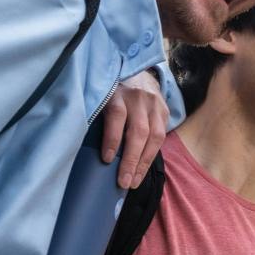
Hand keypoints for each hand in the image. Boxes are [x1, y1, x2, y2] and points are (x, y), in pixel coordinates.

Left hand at [101, 70, 168, 188]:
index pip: (117, 116)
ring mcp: (154, 104)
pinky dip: (152, 154)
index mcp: (117, 93)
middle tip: (124, 182)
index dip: (112, 139)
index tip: (107, 159)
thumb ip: (98, 116)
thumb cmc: (111, 91)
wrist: (137, 72)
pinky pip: (162, 136)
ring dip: (144, 162)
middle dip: (131, 160)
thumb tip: (89, 150)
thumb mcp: (101, 96)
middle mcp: (138, 98)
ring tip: (134, 181)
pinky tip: (143, 168)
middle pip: (138, 131)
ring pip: (154, 136)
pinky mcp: (164, 110)